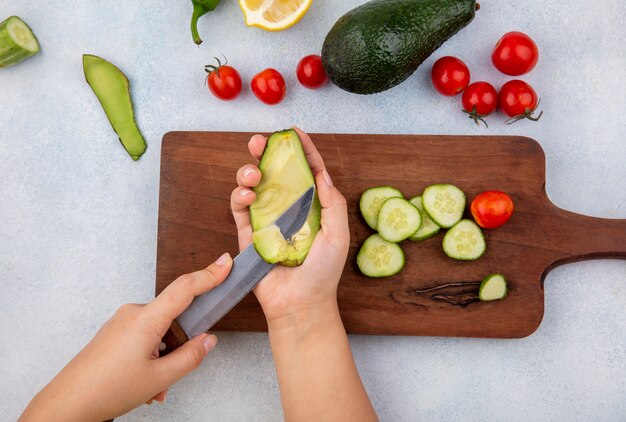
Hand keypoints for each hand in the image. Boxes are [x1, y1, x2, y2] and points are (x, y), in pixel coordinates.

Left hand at [20, 253, 232, 421]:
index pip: (184, 289)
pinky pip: (145, 337)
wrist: (67, 404)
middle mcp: (133, 313)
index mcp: (146, 319)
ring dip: (164, 358)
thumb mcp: (160, 378)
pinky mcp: (116, 331)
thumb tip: (208, 340)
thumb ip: (191, 356)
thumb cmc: (107, 390)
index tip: (225, 263)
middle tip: (174, 374)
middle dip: (180, 346)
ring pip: (159, 333)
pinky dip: (152, 358)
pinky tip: (145, 383)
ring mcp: (122, 322)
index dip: (208, 275)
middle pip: (174, 318)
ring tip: (154, 388)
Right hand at [230, 128, 349, 328]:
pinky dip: (239, 196)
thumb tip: (322, 173)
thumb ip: (333, 203)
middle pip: (275, 172)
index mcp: (312, 206)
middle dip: (265, 153)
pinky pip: (240, 209)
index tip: (293, 131)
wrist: (300, 303)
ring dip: (248, 172)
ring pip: (253, 186)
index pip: (307, 171)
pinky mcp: (249, 234)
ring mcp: (267, 220)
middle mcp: (289, 209)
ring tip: (253, 174)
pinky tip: (246, 193)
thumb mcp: (338, 235)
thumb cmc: (323, 273)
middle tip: (259, 141)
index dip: (301, 150)